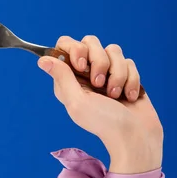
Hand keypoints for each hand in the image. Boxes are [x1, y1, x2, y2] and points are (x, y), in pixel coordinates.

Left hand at [38, 35, 162, 173]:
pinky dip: (130, 79)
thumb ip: (62, 77)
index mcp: (69, 78)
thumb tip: (41, 59)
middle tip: (98, 83)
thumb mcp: (77, 102)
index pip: (65, 44)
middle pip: (91, 41)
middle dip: (99, 60)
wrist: (135, 135)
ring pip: (113, 50)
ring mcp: (108, 73)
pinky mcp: (126, 75)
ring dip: (117, 73)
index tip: (81, 66)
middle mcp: (87, 73)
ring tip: (115, 95)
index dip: (74, 49)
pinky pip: (129, 62)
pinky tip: (129, 96)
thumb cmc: (104, 123)